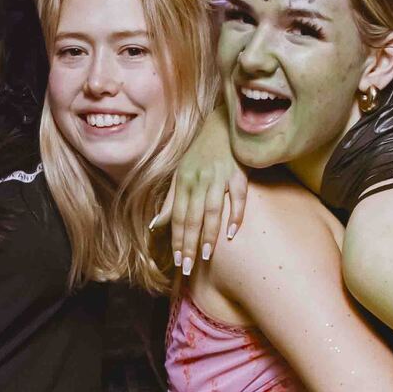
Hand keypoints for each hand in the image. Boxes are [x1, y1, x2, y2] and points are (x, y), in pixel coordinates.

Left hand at [154, 107, 246, 276]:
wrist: (224, 124)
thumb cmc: (201, 153)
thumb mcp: (181, 174)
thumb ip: (170, 201)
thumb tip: (153, 225)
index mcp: (183, 182)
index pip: (176, 217)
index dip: (176, 240)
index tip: (177, 262)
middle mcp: (198, 181)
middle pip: (191, 218)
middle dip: (188, 244)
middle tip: (187, 267)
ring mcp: (219, 177)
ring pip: (211, 210)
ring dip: (208, 234)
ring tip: (205, 255)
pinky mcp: (239, 173)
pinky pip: (238, 197)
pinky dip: (235, 215)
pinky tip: (232, 233)